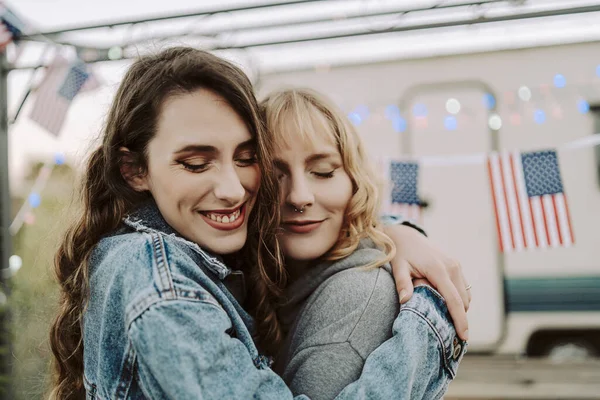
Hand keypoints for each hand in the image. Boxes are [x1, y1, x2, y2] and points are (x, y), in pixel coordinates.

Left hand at [383, 224, 470, 340]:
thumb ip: (402, 284)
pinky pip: (464, 288)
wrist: (406, 236)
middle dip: (461, 319)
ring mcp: (456, 266)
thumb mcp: (398, 267)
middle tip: (452, 337)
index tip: (463, 337)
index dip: (460, 320)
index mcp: (438, 269)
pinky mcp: (456, 265)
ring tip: (450, 325)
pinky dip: (460, 300)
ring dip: (461, 310)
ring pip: (466, 295)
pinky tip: (449, 309)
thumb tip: (405, 301)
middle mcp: (452, 267)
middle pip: (463, 300)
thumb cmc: (400, 253)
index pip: (453, 300)